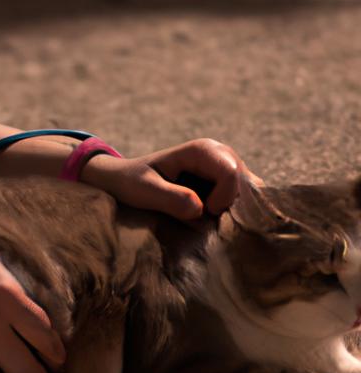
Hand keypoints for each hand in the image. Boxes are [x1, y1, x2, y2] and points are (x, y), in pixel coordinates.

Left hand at [81, 138, 262, 220]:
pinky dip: (231, 213)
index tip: (203, 214)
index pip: (231, 174)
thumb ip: (169, 198)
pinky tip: (211, 221)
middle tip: (207, 222)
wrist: (125, 180)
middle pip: (246, 184)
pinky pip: (241, 200)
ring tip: (208, 222)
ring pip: (248, 194)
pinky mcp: (225, 184)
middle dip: (231, 207)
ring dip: (232, 212)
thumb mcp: (143, 191)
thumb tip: (200, 210)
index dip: (222, 200)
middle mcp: (220, 154)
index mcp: (202, 150)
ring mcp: (225, 169)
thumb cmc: (131, 182)